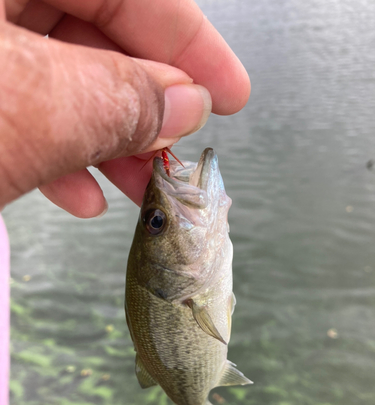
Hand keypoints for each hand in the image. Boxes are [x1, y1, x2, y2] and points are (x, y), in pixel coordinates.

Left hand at [1, 0, 249, 215]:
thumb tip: (185, 105)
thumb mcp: (30, 111)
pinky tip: (81, 195)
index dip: (189, 42)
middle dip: (144, 104)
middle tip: (178, 148)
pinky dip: (54, 152)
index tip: (228, 94)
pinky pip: (18, 107)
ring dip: (105, 139)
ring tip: (139, 185)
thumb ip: (116, 102)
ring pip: (57, 77)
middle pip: (93, 34)